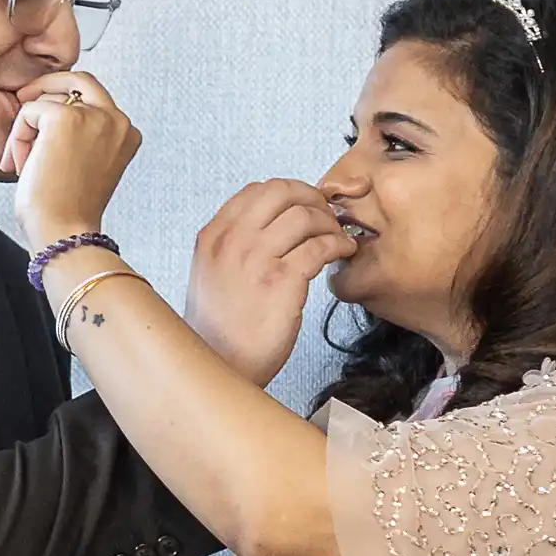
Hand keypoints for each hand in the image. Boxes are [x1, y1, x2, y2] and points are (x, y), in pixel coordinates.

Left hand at [2, 72, 141, 248]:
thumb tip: (49, 103)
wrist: (64, 233)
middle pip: (76, 79)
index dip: (63, 106)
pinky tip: (22, 165)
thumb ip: (81, 132)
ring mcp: (94, 117)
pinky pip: (29, 111)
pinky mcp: (65, 118)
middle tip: (23, 105)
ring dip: (27, 128)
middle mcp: (117, 120)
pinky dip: (17, 138)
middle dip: (44, 88)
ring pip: (46, 98)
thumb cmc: (68, 208)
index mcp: (126, 133)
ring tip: (24, 161)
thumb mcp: (85, 162)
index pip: (93, 96)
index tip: (44, 130)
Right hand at [186, 180, 356, 384]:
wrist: (224, 366)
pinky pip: (319, 247)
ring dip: (329, 223)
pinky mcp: (281, 281)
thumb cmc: (221, 328)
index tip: (306, 204)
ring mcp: (255, 259)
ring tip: (339, 237)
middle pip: (282, 192)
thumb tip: (271, 224)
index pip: (256, 190)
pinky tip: (343, 252)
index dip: (290, 192)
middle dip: (312, 199)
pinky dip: (338, 245)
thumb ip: (234, 245)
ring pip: (305, 216)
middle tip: (328, 215)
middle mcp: (231, 240)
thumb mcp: (211, 274)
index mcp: (213, 235)